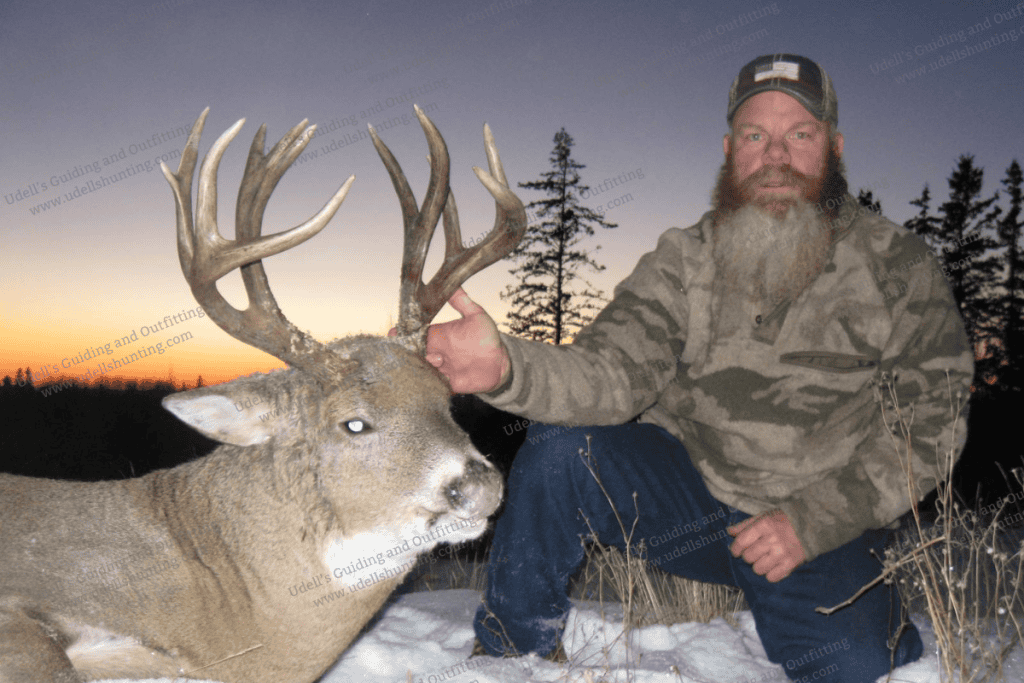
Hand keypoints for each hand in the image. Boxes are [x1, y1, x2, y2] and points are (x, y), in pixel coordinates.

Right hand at [392, 288, 509, 393]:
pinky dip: (430, 381)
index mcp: (438, 336)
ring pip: (421, 368)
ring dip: (424, 365)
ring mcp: (441, 368)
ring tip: (438, 359)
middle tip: (416, 348)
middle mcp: (436, 352)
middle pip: (412, 353)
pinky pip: (433, 384)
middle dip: (407, 351)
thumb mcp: (476, 316)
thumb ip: (462, 301)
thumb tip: (452, 283)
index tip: (394, 332)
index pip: (414, 334)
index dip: (402, 333)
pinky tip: (439, 376)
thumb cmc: (487, 338)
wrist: (501, 362)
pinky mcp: (447, 383)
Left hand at [727, 509, 805, 582]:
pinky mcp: (791, 564)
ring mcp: (782, 553)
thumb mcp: (764, 516)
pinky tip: (773, 566)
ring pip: (758, 569)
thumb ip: (745, 525)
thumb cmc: (783, 520)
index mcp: (764, 525)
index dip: (735, 549)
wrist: (810, 525)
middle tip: (755, 553)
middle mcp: (772, 539)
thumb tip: (729, 532)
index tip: (736, 551)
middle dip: (748, 556)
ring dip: (758, 566)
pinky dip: (770, 574)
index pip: (741, 542)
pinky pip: (772, 577)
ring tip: (764, 559)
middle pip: (748, 557)